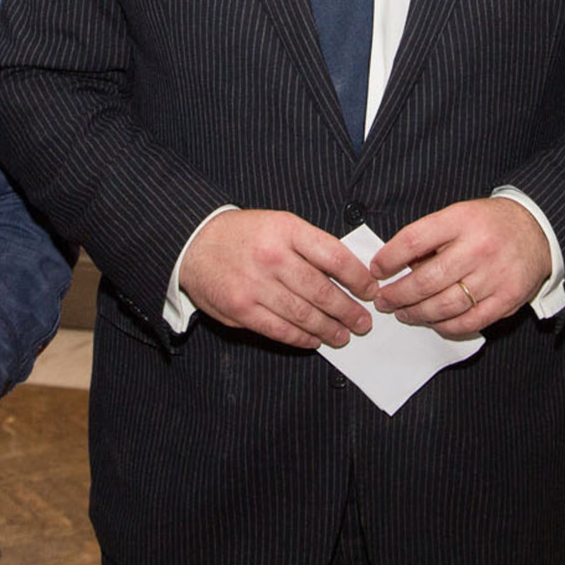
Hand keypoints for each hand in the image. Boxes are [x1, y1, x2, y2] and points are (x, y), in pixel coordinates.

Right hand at [180, 210, 378, 348]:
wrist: (195, 243)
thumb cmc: (243, 235)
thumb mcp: (279, 224)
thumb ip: (310, 246)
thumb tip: (349, 274)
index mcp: (287, 230)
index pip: (335, 257)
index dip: (358, 278)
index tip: (370, 290)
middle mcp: (273, 257)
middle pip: (322, 291)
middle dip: (348, 311)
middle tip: (363, 322)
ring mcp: (256, 285)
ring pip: (304, 315)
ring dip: (329, 329)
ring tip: (344, 335)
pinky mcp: (241, 309)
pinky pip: (280, 329)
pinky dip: (301, 338)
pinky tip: (314, 340)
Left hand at [370, 199, 550, 336]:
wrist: (537, 230)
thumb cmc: (490, 224)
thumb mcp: (459, 215)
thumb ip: (431, 238)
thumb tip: (398, 266)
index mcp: (462, 220)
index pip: (414, 240)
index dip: (389, 258)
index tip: (376, 269)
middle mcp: (478, 248)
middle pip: (426, 279)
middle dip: (398, 294)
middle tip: (383, 300)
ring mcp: (494, 276)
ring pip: (444, 305)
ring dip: (417, 313)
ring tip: (403, 312)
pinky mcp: (507, 299)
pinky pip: (469, 322)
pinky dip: (446, 326)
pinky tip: (433, 322)